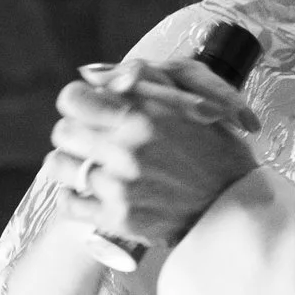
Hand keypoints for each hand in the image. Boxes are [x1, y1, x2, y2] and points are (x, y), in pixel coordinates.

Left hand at [48, 55, 261, 261]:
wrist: (236, 207)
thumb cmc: (216, 149)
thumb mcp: (189, 100)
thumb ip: (142, 80)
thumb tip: (95, 75)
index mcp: (142, 115)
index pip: (73, 98)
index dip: (79, 101)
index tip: (88, 108)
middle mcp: (126, 149)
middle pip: (63, 131)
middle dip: (76, 132)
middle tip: (94, 139)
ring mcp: (119, 187)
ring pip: (59, 165)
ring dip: (72, 163)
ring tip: (92, 165)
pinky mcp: (118, 219)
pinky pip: (69, 202)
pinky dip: (75, 195)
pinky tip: (93, 191)